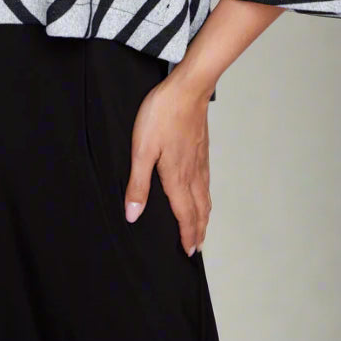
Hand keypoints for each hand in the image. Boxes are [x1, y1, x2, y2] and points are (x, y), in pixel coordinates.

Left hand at [123, 70, 211, 256]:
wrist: (188, 88)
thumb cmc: (162, 115)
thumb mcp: (141, 149)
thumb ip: (138, 184)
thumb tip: (133, 215)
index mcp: (177, 177)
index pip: (184, 214)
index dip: (187, 235)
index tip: (189, 252)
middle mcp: (193, 173)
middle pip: (199, 209)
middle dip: (198, 230)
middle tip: (197, 248)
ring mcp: (200, 160)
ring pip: (205, 196)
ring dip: (204, 215)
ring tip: (202, 226)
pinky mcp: (202, 148)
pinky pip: (207, 181)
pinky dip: (206, 196)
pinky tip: (203, 191)